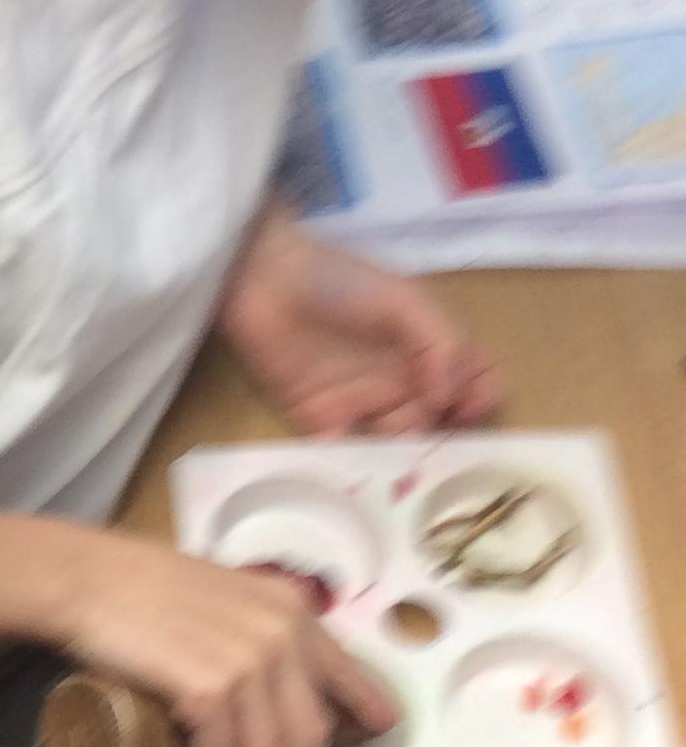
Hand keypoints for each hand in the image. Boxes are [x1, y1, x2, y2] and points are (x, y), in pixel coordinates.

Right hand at [58, 533, 399, 746]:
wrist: (90, 580)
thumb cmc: (140, 586)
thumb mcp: (222, 593)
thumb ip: (252, 623)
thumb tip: (262, 672)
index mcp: (289, 611)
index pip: (347, 671)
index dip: (366, 708)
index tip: (379, 730)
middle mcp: (281, 635)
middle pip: (309, 734)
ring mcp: (248, 662)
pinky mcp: (209, 688)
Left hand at [220, 211, 500, 436]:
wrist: (265, 282)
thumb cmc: (341, 281)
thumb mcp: (405, 300)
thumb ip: (441, 344)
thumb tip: (449, 400)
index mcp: (429, 347)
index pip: (476, 380)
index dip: (481, 399)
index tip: (469, 409)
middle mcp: (402, 379)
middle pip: (439, 422)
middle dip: (442, 437)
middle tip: (427, 439)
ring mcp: (363, 403)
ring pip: (397, 445)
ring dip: (401, 457)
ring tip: (395, 455)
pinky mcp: (322, 420)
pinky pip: (346, 453)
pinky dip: (353, 465)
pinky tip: (357, 460)